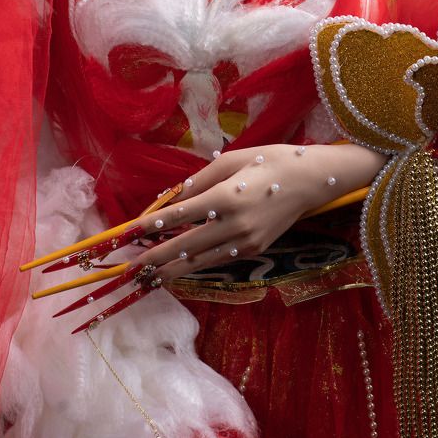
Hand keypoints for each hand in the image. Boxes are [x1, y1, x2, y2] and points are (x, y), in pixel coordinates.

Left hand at [53, 142, 388, 332]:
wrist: (311, 179)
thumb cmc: (269, 160)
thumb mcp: (231, 160)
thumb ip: (198, 181)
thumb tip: (171, 200)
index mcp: (226, 197)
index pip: (178, 216)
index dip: (149, 227)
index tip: (126, 235)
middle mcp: (234, 224)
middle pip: (184, 247)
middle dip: (153, 259)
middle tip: (127, 268)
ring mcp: (245, 241)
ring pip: (200, 262)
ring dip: (170, 270)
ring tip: (145, 278)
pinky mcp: (255, 249)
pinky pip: (218, 261)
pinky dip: (195, 267)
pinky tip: (178, 271)